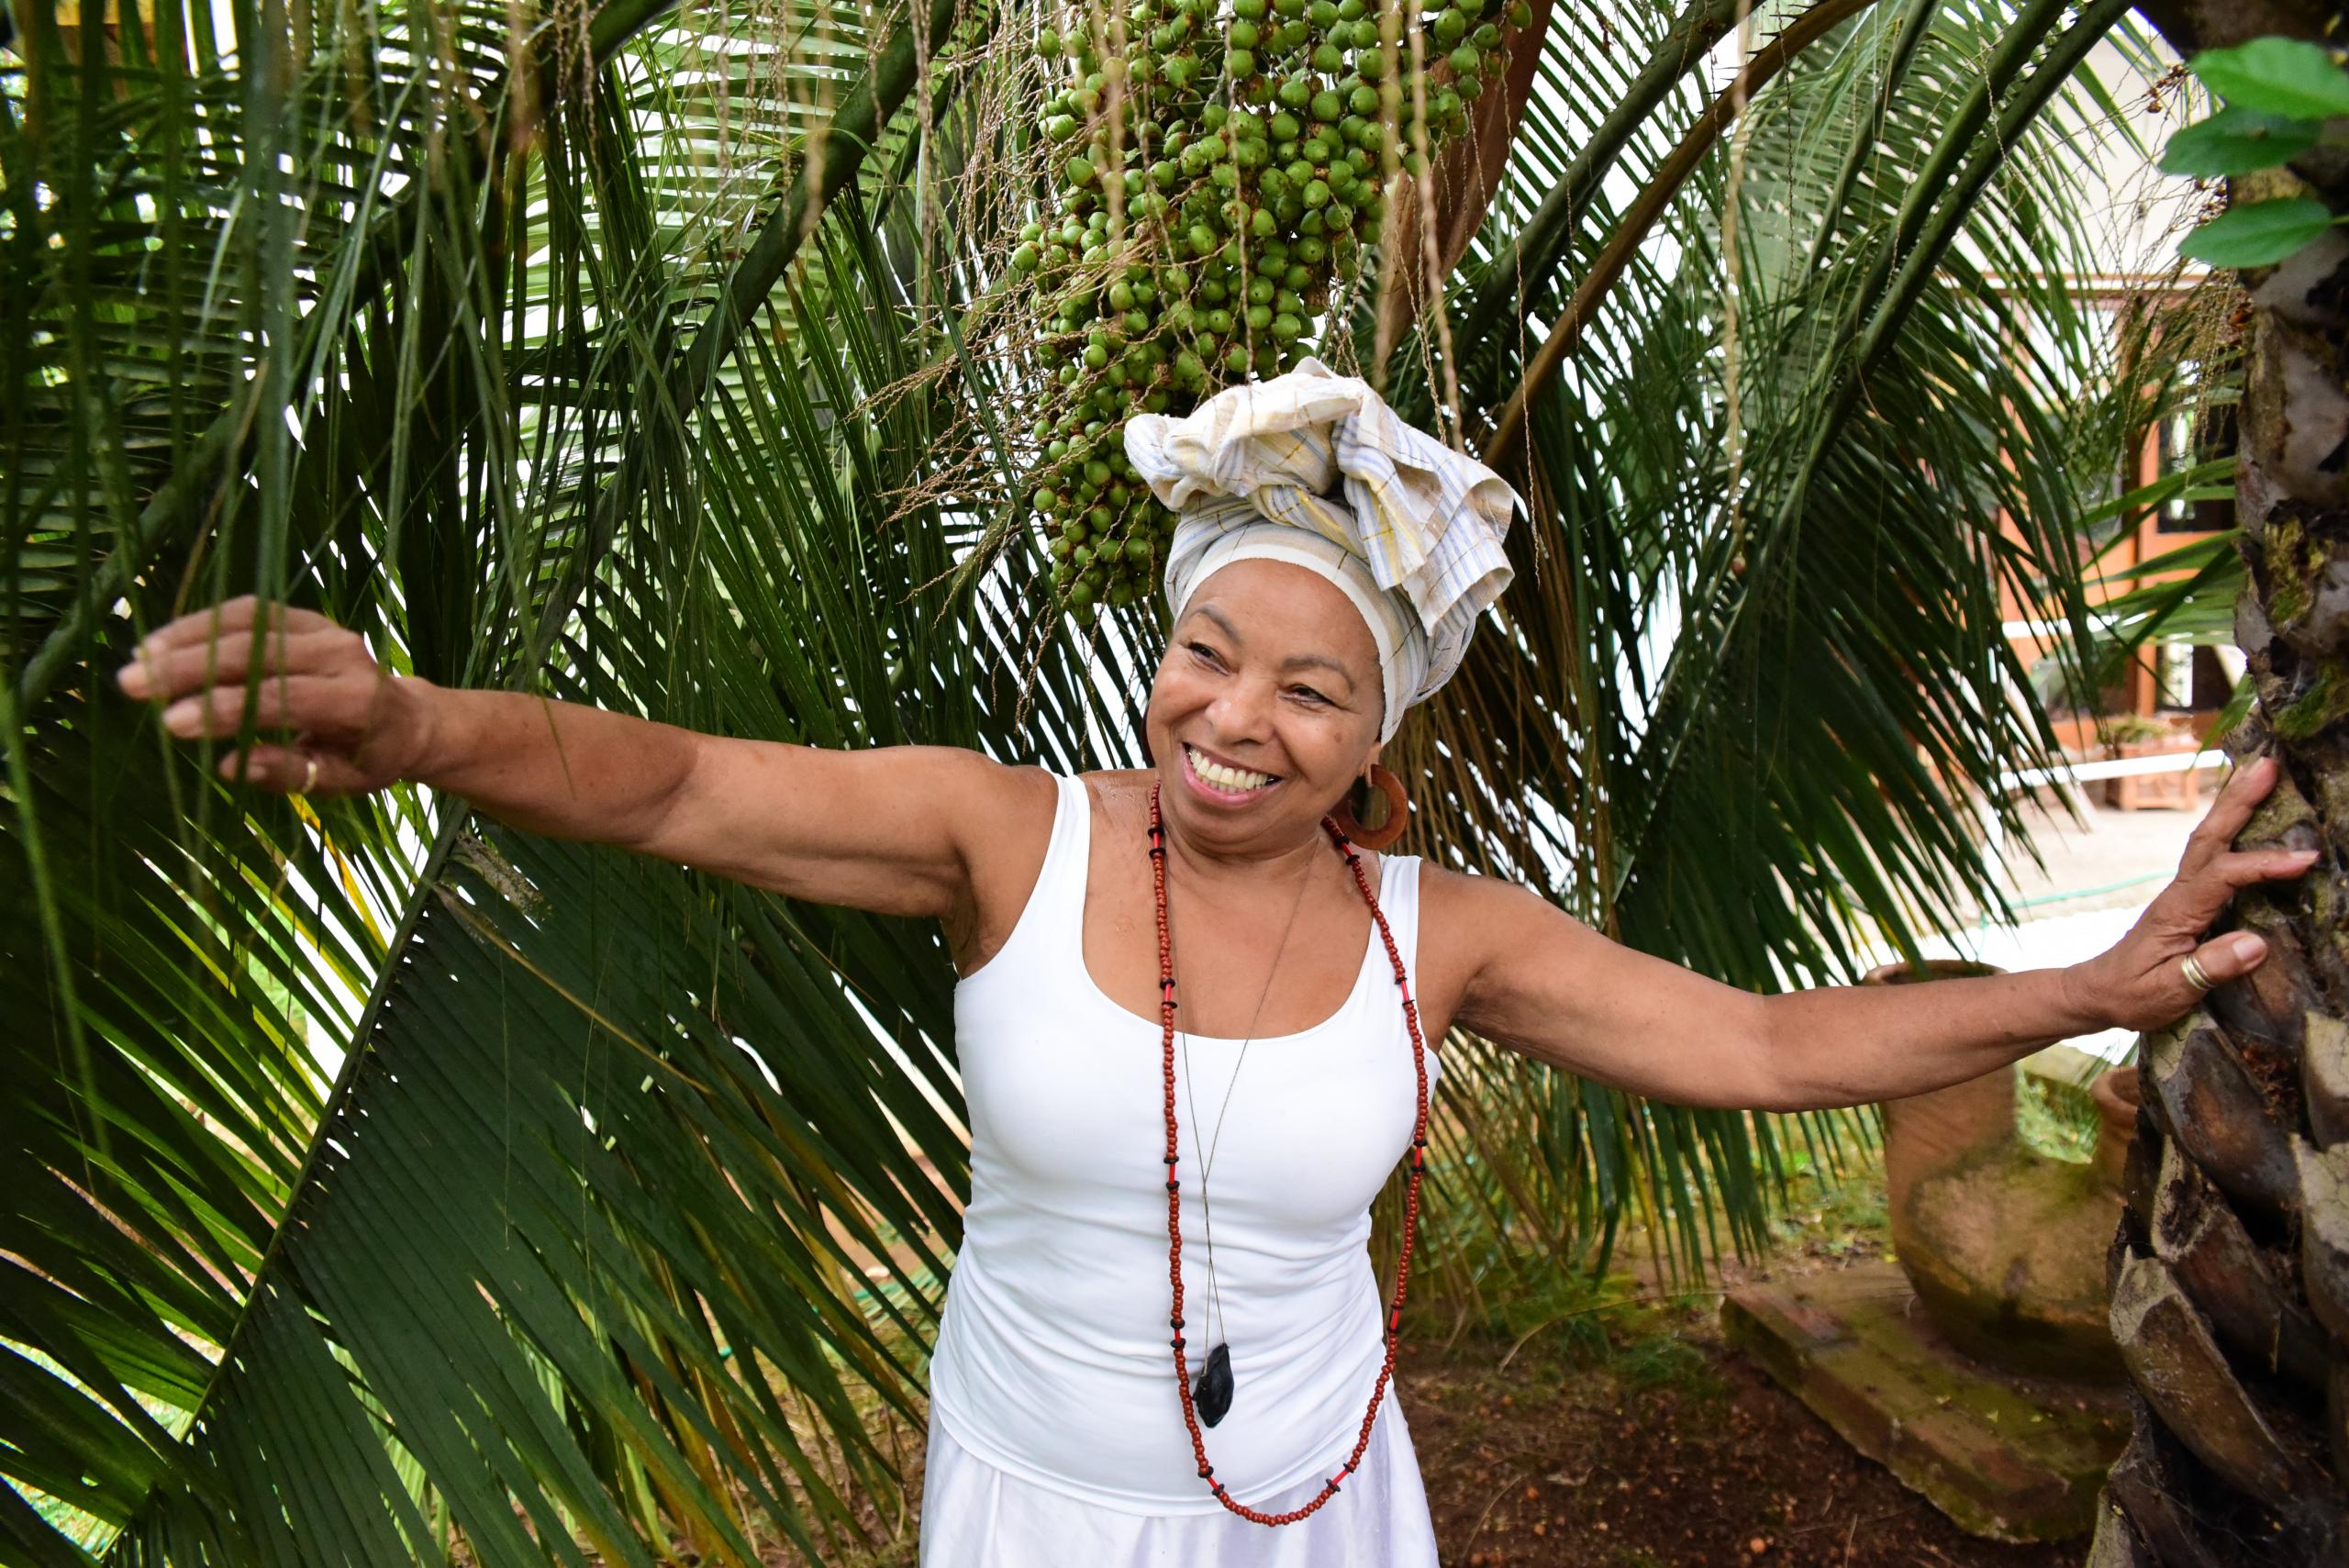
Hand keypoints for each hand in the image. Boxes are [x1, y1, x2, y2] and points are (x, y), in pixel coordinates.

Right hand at [115, 596, 425, 796]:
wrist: (407, 717)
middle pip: (255, 654)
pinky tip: (162, 642)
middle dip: (190, 669)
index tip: (170, 723)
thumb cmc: (370, 757)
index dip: (224, 709)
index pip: (281, 698)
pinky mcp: (303, 617)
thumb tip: (232, 766)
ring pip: (246, 623)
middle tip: (133, 686)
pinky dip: (202, 624)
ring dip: (187, 639)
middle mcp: (341, 654)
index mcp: (356, 699)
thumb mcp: (341, 781)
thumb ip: (290, 773)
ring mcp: (322, 629)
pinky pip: (247, 611)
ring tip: (138, 662)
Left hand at [2067, 754, 2319, 1031]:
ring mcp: (2183, 891)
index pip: (2223, 877)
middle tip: (2267, 764)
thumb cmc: (2132, 995)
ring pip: (2210, 839)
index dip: (2262, 865)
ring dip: (2234, 804)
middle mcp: (2179, 892)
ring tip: (2262, 770)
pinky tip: (2248, 815)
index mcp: (2177, 911)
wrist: (2099, 991)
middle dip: (2238, 800)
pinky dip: (2231, 828)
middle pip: (2210, 837)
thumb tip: (2255, 943)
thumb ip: (2208, 968)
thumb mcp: (2168, 991)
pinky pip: (2214, 855)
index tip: (2304, 859)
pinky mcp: (2189, 897)